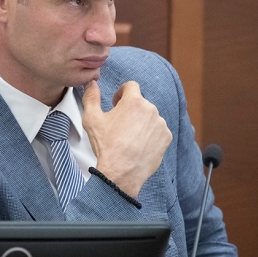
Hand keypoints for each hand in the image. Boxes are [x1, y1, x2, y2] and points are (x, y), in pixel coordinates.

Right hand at [82, 80, 171, 197]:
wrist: (121, 173)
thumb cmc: (106, 146)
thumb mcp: (91, 119)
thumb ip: (91, 97)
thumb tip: (92, 83)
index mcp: (134, 101)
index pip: (131, 86)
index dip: (122, 93)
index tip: (117, 104)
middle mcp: (151, 109)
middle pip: (140, 103)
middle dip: (131, 111)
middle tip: (120, 126)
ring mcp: (161, 124)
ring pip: (150, 117)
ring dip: (141, 123)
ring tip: (129, 138)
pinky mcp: (166, 138)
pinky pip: (158, 131)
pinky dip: (150, 135)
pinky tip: (139, 145)